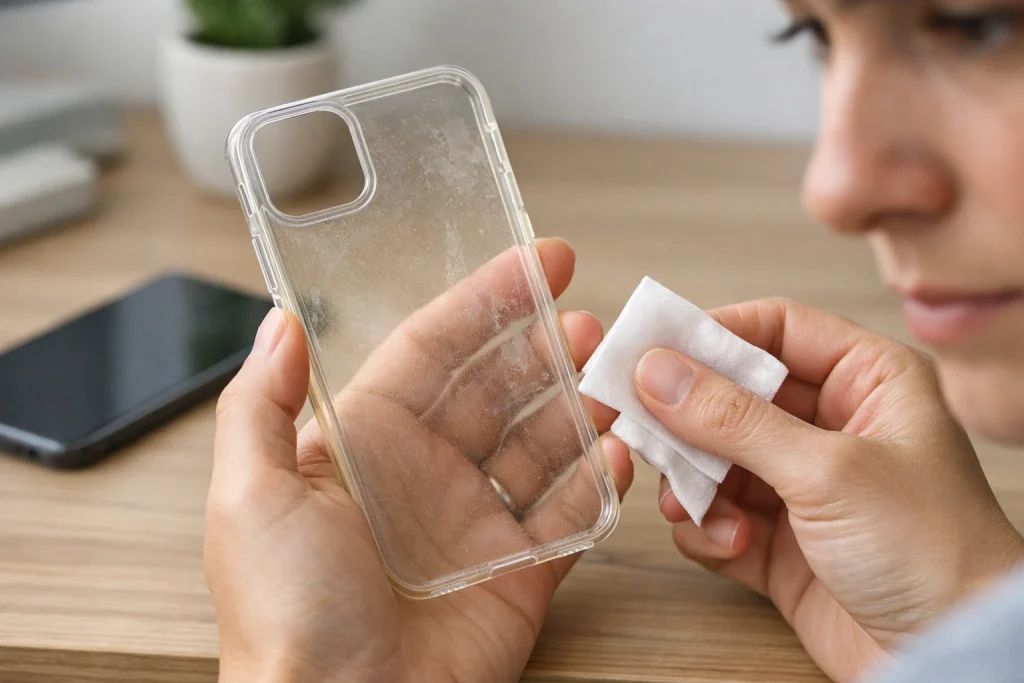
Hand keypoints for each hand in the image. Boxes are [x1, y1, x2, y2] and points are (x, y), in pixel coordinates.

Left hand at [205, 238, 632, 682]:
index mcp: (365, 445)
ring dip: (579, 407)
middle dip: (544, 348)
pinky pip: (570, 516)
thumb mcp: (252, 495)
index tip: (538, 262)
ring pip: (542, 444)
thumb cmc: (284, 615)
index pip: (436, 349)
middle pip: (498, 388)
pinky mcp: (518, 573)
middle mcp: (424, 475)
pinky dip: (598, 484)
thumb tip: (278, 323)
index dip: (488, 300)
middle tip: (587, 323)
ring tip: (613, 379)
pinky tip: (617, 454)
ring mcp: (475, 523)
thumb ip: (259, 402)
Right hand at [632, 298, 1023, 681]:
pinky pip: (714, 514)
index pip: (774, 330)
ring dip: (693, 482)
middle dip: (684, 416)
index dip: (711, 335)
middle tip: (634, 422)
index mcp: (867, 381)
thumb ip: (732, 418)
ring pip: (713, 457)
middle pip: (731, 394)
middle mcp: (830, 425)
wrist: (948, 659)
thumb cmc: (932, 552)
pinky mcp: (777, 538)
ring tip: (693, 504)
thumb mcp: (827, 471)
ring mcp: (800, 483)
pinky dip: (707, 528)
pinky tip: (731, 544)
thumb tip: (658, 370)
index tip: (650, 348)